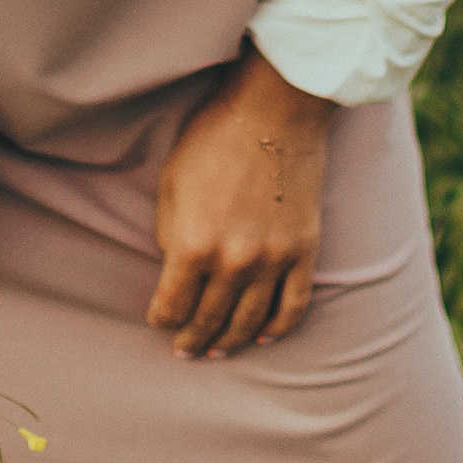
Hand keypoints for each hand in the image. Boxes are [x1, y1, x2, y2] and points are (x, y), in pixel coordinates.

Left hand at [148, 45, 332, 358]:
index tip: (158, 321)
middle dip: (191, 339)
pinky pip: (293, 306)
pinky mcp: (304, 251)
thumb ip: (170, 233)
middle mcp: (233, 262)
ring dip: (230, 342)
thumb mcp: (172, 182)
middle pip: (208, 319)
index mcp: (192, 244)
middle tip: (184, 351)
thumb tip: (176, 267)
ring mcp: (273, 260)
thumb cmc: (214, 137)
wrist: (276, 110)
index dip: (161, 319)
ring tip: (216, 352)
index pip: (171, 305)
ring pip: (249, 321)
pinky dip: (277, 328)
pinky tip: (262, 336)